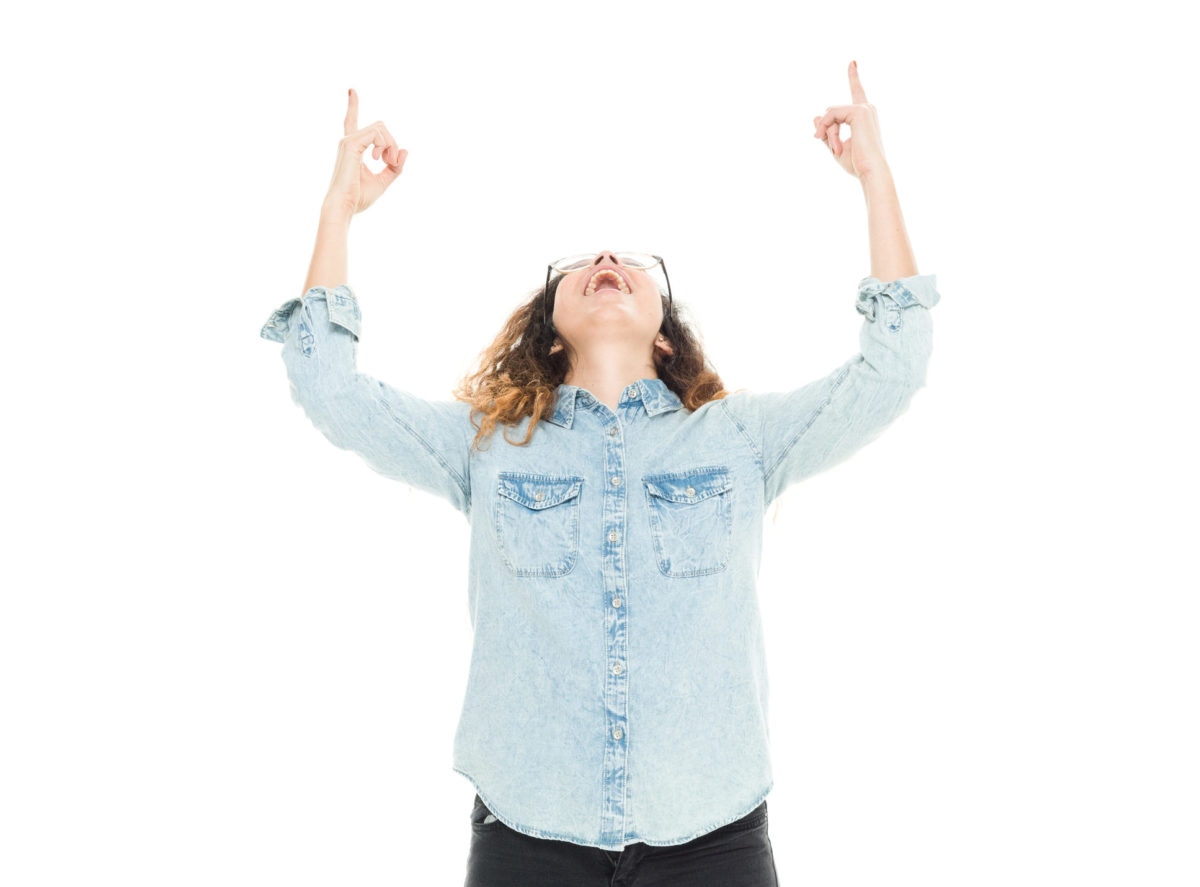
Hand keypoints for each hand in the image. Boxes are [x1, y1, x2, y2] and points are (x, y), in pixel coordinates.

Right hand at [322, 89, 407, 219]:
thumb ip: (395, 166)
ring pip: (380, 127)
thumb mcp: (383, 180)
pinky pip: (377, 133)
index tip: (351, 90)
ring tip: (387, 161)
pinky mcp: (351, 143)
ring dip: (391, 145)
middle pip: (380, 126)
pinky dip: (385, 145)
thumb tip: (405, 151)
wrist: (344, 206)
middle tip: (392, 161)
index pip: (351, 121)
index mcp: (353, 148)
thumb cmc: (359, 197)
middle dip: (392, 142)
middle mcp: (348, 141)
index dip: (352, 105)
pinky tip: (379, 158)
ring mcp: (348, 140)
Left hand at [813, 61, 887, 180]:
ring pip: (830, 113)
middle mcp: (866, 108)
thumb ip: (826, 132)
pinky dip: (828, 129)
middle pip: (832, 111)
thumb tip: (815, 116)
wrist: (872, 170)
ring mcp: (863, 108)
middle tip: (832, 148)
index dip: (854, 76)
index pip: (857, 91)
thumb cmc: (858, 163)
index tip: (852, 62)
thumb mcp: (836, 147)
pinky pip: (831, 114)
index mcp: (864, 115)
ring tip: (836, 148)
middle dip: (827, 130)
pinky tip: (834, 143)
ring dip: (827, 133)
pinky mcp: (859, 111)